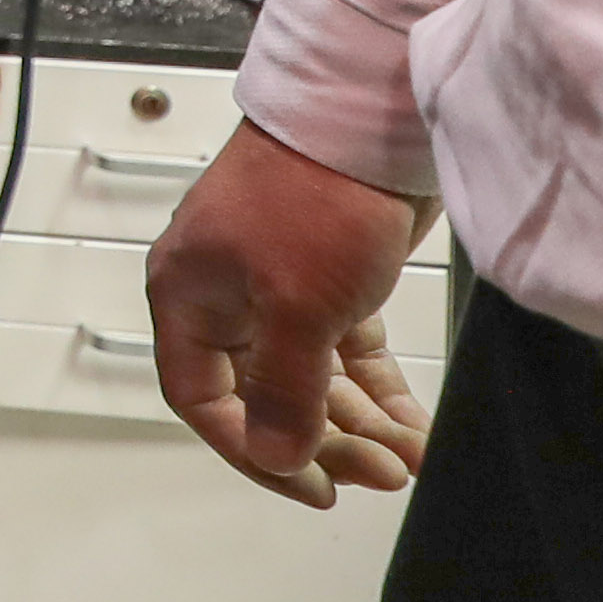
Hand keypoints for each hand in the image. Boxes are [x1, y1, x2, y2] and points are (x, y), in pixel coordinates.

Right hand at [146, 123, 439, 507]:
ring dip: (358, 421)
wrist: (370, 116)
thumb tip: (275, 457)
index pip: (202, 398)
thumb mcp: (297, 307)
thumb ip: (285, 392)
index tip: (310, 485)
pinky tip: (413, 422)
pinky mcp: (330, 272)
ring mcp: (278, 282)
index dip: (251, 449)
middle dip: (322, 440)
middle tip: (379, 473)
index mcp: (189, 296)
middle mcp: (225, 293)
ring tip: (409, 456)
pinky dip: (378, 388)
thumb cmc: (314, 196)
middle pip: (262, 394)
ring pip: (311, 375)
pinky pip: (346, 349)